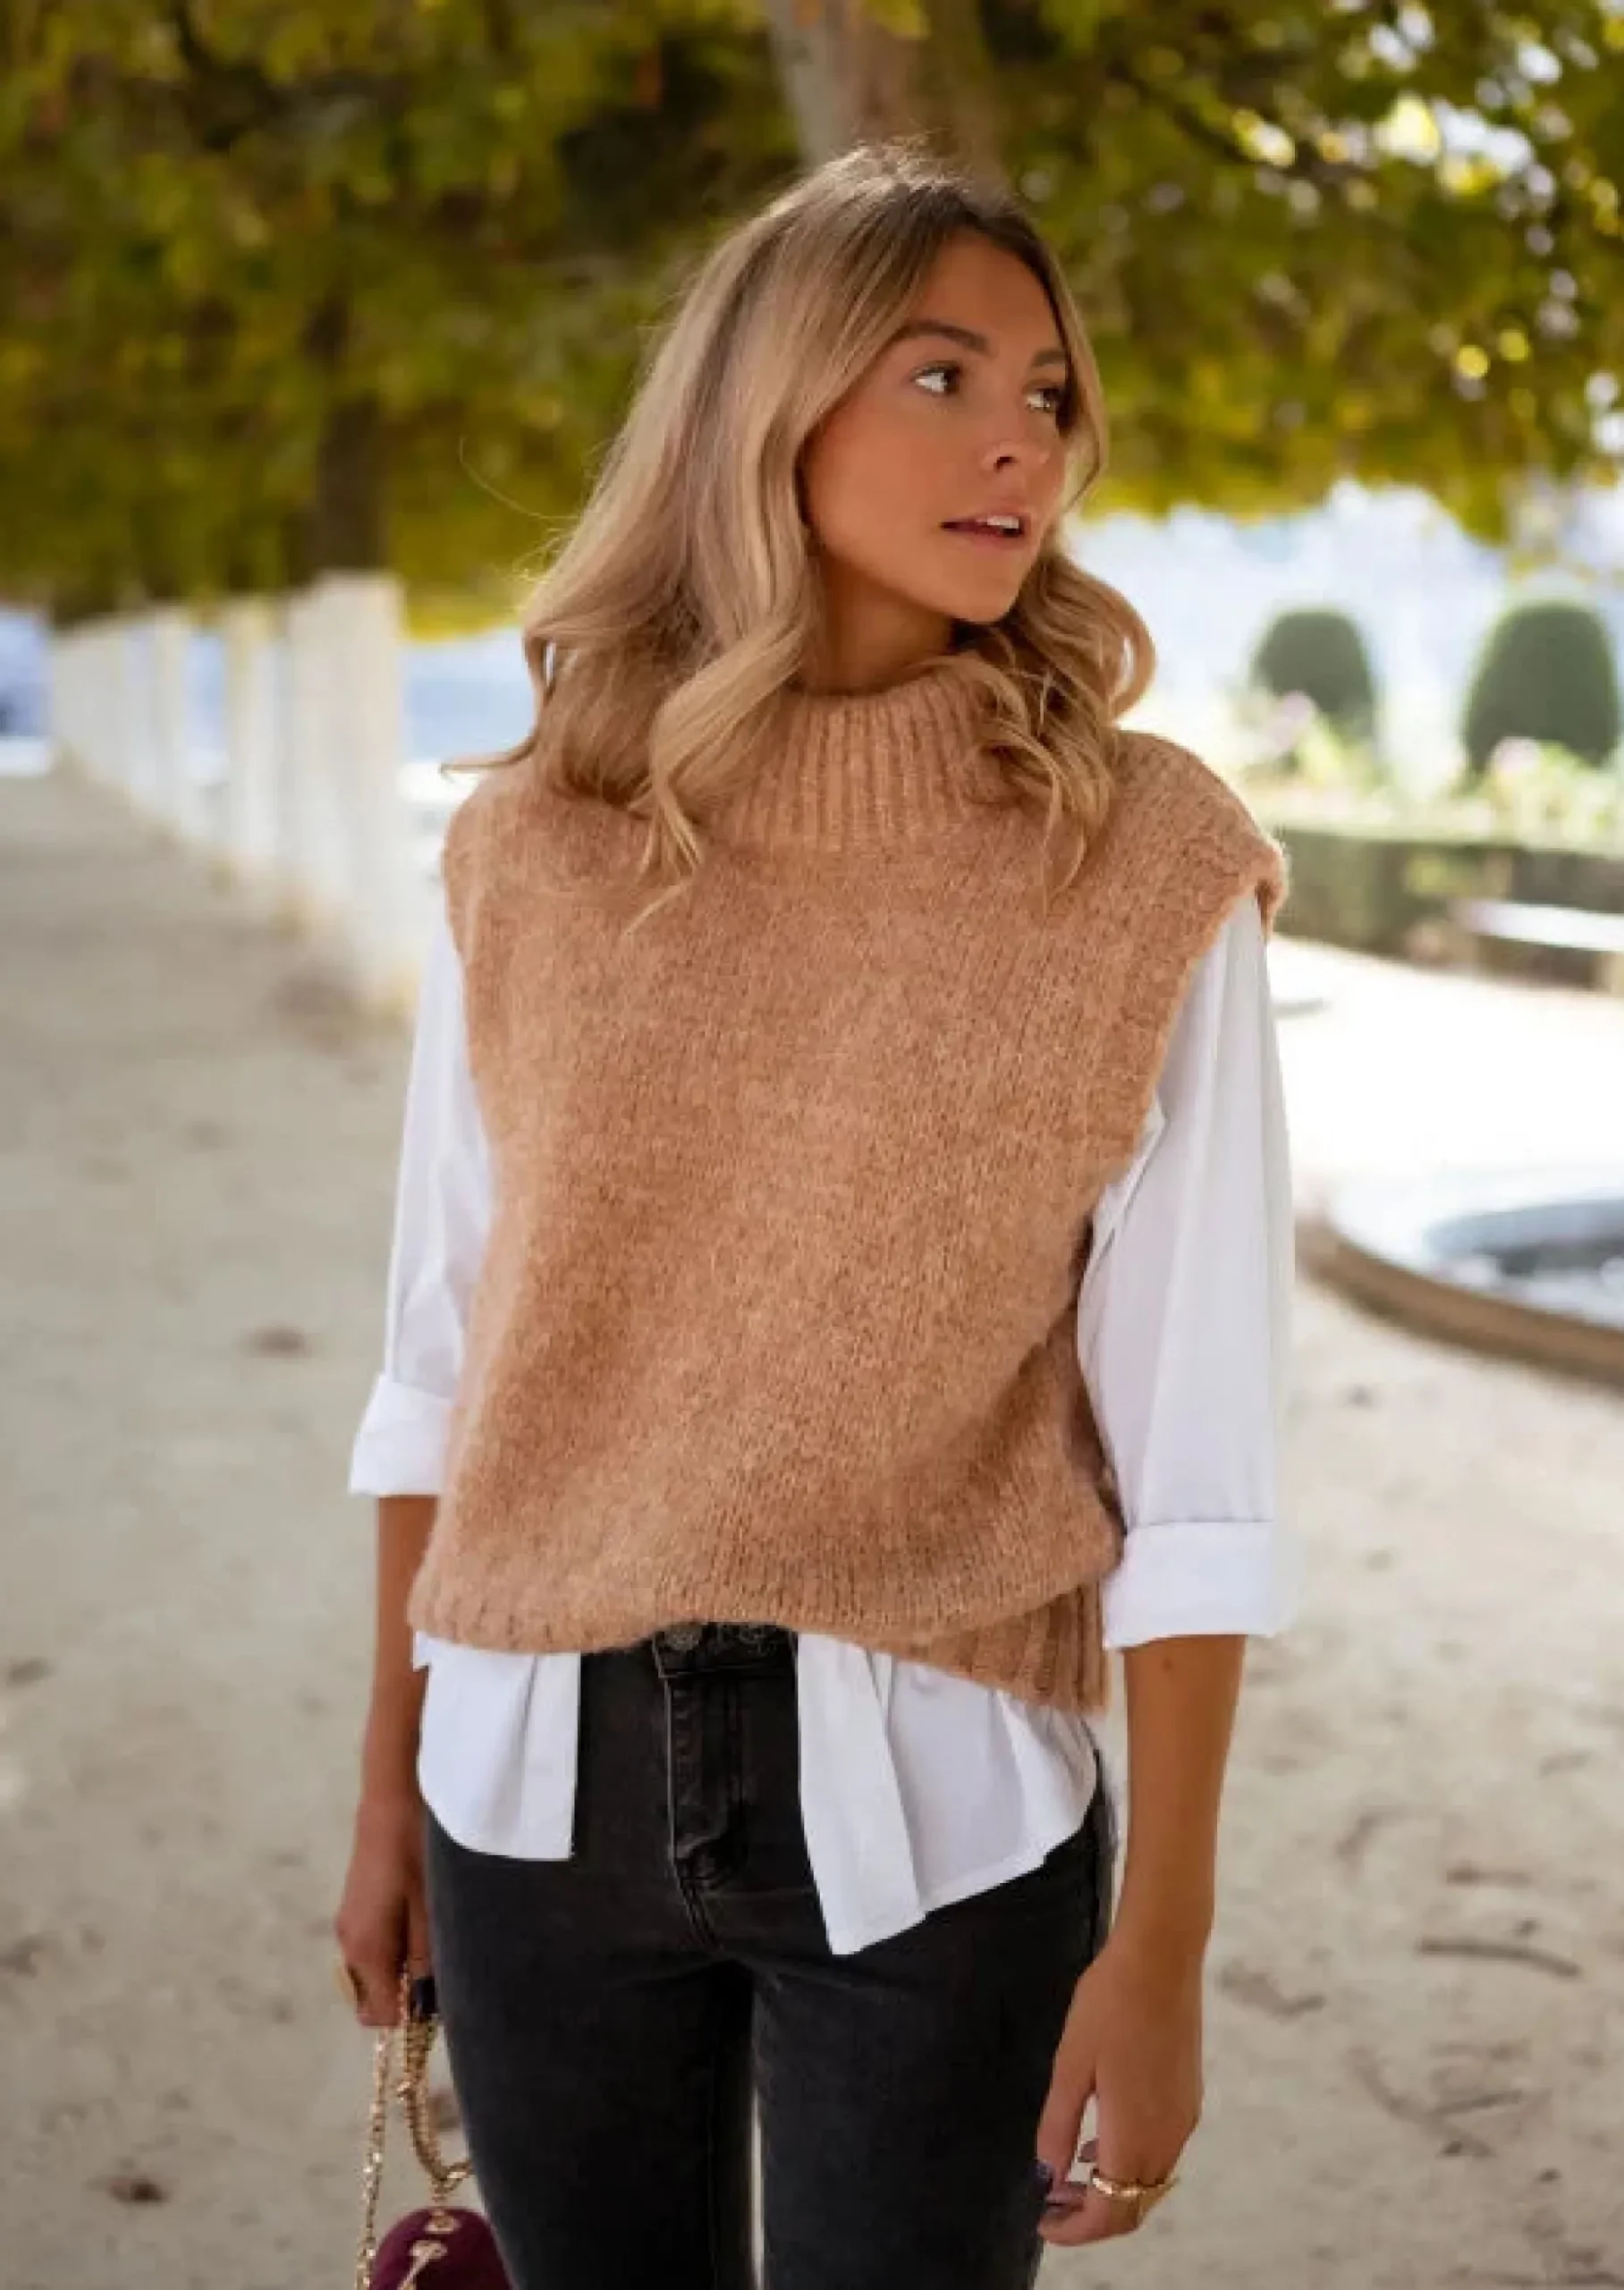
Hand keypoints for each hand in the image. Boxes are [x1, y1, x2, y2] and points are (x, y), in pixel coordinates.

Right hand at [333, 1785, 430, 2028]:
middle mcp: (348, 1944)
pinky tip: (421, 1914)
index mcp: (365, 1950)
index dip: (412, 2015)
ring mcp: (348, 1924)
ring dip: (404, 1967)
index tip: (443, 1994)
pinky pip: (374, 1946)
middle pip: (374, 1996)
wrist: (393, 1796)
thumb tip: (428, 2005)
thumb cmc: (417, 1851)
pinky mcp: (356, 1906)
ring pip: (375, 1971)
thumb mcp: (433, 1909)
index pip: (380, 2015)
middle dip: (408, 1993)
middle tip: (443, 1962)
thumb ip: (428, 1960)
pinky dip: (396, 1946)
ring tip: (436, 1931)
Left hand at [1031, 1925, 1204, 2244]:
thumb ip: (1058, 2125)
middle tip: (1051, 2205)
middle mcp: (1167, 2138)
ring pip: (1150, 2182)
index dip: (1074, 2229)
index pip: (1109, 2211)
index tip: (1043, 2223)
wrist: (1162, 1957)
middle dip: (1091, 2216)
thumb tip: (1049, 2177)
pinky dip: (1130, 2164)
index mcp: (1134, 2136)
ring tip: (1067, 2176)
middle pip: (1134, 2206)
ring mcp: (1184, 2118)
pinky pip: (1160, 2153)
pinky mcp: (1190, 2097)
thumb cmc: (1109, 2005)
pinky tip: (1097, 2139)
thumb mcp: (1070, 2064)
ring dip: (1111, 2190)